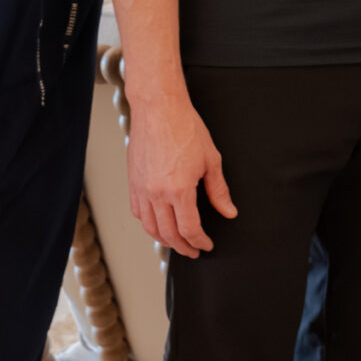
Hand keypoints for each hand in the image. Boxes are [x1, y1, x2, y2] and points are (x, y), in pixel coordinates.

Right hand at [126, 87, 235, 257]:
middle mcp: (156, 194)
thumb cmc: (185, 128)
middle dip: (183, 247)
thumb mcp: (211, 160)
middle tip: (193, 250)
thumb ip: (219, 190)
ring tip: (177, 242)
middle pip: (169, 234)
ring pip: (150, 227)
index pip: (189, 229)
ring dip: (164, 239)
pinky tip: (158, 224)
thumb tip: (228, 210)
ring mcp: (141, 189)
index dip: (199, 242)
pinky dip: (148, 224)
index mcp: (179, 189)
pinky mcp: (132, 183)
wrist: (159, 110)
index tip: (206, 245)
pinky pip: (138, 213)